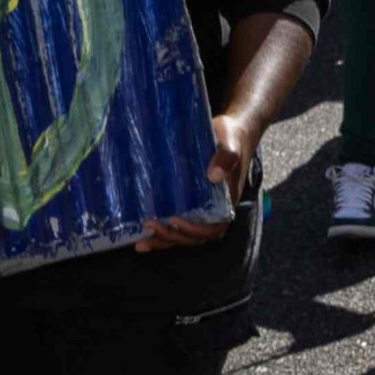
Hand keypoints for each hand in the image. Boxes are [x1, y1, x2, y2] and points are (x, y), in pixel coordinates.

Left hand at [138, 103, 262, 249]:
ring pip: (184, 235)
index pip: (214, 227)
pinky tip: (143, 239)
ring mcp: (201, 209)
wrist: (230, 133)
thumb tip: (213, 175)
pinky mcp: (189, 204)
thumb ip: (226, 158)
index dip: (195, 230)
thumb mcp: (231, 145)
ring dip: (164, 240)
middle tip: (150, 224)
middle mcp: (214, 210)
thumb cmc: (232, 139)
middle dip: (172, 236)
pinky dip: (161, 235)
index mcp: (227, 201)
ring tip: (141, 241)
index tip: (175, 219)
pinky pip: (176, 226)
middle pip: (195, 236)